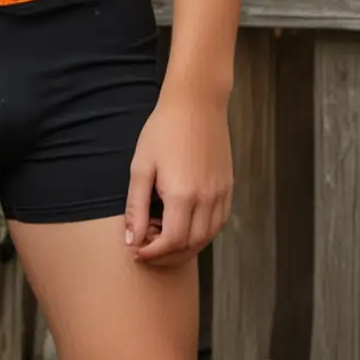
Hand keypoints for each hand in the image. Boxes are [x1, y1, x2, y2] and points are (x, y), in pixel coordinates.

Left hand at [125, 94, 231, 265]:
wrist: (196, 104)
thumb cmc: (163, 131)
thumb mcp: (141, 166)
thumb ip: (136, 206)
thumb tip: (132, 239)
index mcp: (182, 194)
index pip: (171, 242)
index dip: (153, 253)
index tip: (136, 252)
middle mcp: (207, 199)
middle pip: (191, 245)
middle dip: (167, 255)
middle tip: (146, 251)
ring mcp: (221, 195)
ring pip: (207, 238)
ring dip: (185, 248)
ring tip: (161, 240)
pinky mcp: (228, 189)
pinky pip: (218, 223)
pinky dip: (202, 234)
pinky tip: (183, 226)